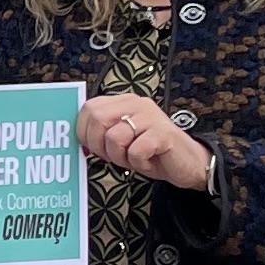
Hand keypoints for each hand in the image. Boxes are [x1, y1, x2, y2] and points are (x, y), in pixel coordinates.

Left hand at [76, 92, 214, 193]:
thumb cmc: (152, 151)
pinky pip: (136, 151)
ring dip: (120, 157)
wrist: (187, 163)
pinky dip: (139, 163)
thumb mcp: (122, 139)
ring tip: (135, 157)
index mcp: (123, 102)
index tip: (94, 147)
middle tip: (115, 155)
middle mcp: (136, 104)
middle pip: (97, 119)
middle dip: (98, 145)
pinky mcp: (163, 134)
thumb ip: (101, 133)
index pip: (88, 108)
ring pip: (114, 137)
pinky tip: (149, 160)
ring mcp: (151, 117)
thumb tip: (76, 139)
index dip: (84, 132)